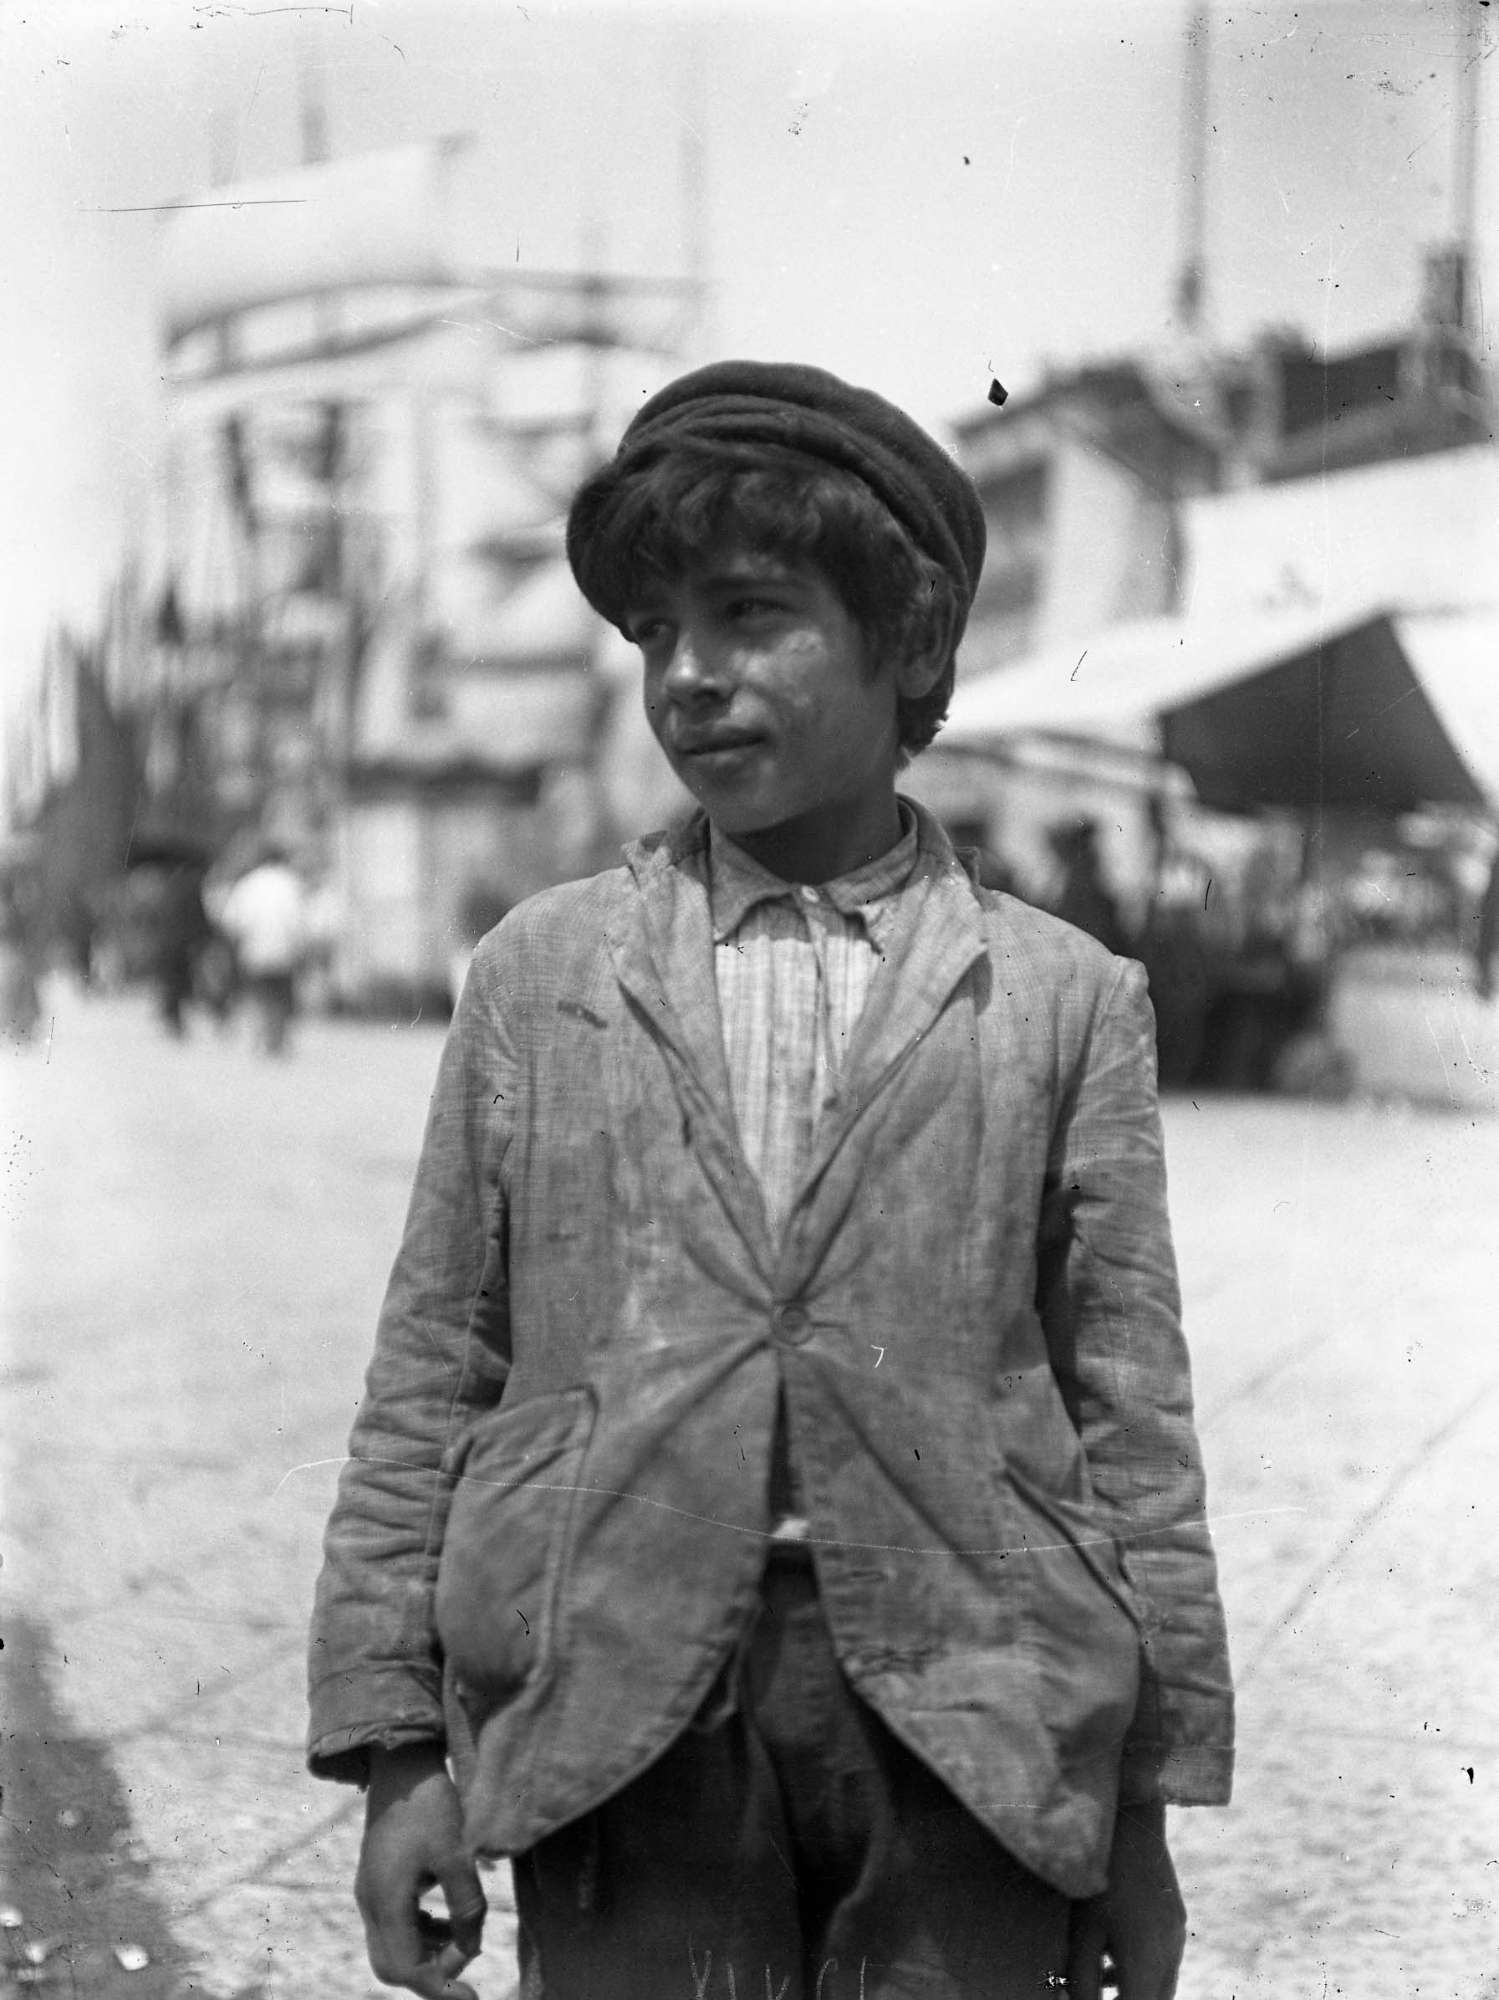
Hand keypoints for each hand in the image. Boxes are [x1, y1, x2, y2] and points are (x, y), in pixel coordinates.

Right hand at [355, 1744, 487, 1998]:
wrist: (402, 1764)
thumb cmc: (430, 1805)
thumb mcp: (456, 1854)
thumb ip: (466, 1905)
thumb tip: (473, 1948)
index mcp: (386, 1902)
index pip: (407, 1969)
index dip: (441, 1987)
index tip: (472, 1998)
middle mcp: (370, 1902)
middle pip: (392, 1966)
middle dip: (430, 1974)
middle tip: (466, 1964)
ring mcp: (369, 1891)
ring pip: (391, 1947)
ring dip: (425, 1953)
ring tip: (461, 1938)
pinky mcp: (375, 1879)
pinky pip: (392, 1924)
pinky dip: (418, 1932)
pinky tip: (444, 1918)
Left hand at [1065, 1799, 1185, 1999]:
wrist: (1130, 1821)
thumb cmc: (1097, 1877)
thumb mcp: (1081, 1934)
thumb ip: (1082, 1981)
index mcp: (1146, 1962)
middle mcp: (1169, 1953)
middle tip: (1096, 1994)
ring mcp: (1176, 1934)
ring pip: (1161, 1986)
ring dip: (1135, 1992)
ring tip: (1100, 1983)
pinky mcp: (1175, 1919)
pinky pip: (1164, 1961)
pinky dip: (1142, 1972)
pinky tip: (1111, 1959)